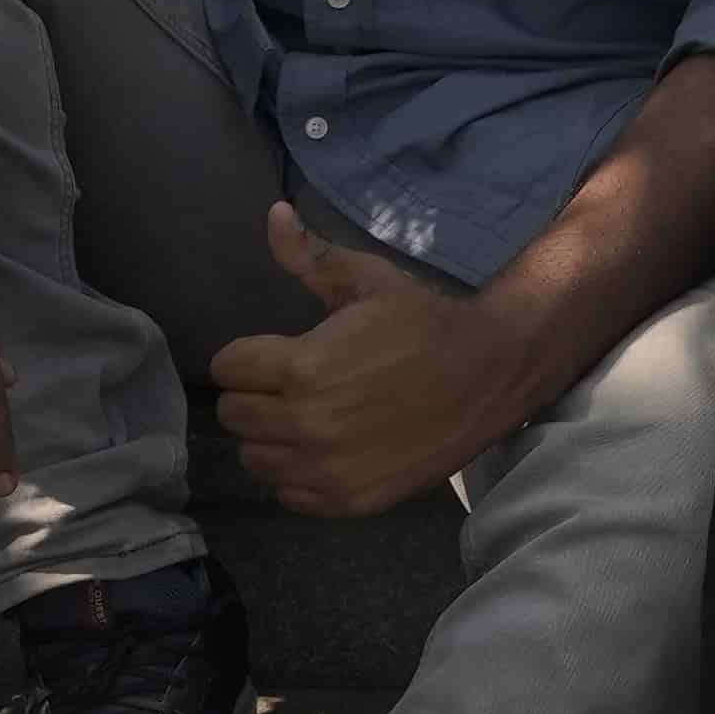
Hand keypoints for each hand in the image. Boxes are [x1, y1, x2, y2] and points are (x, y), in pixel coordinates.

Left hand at [210, 201, 535, 515]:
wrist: (488, 375)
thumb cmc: (423, 323)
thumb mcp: (368, 280)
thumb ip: (309, 255)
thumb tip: (271, 214)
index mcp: (302, 367)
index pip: (226, 370)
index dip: (247, 356)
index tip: (275, 353)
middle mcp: (306, 424)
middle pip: (234, 417)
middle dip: (256, 395)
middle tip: (293, 384)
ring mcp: (327, 469)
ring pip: (255, 459)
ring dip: (272, 438)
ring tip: (308, 417)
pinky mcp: (348, 500)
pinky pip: (289, 494)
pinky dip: (299, 474)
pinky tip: (327, 449)